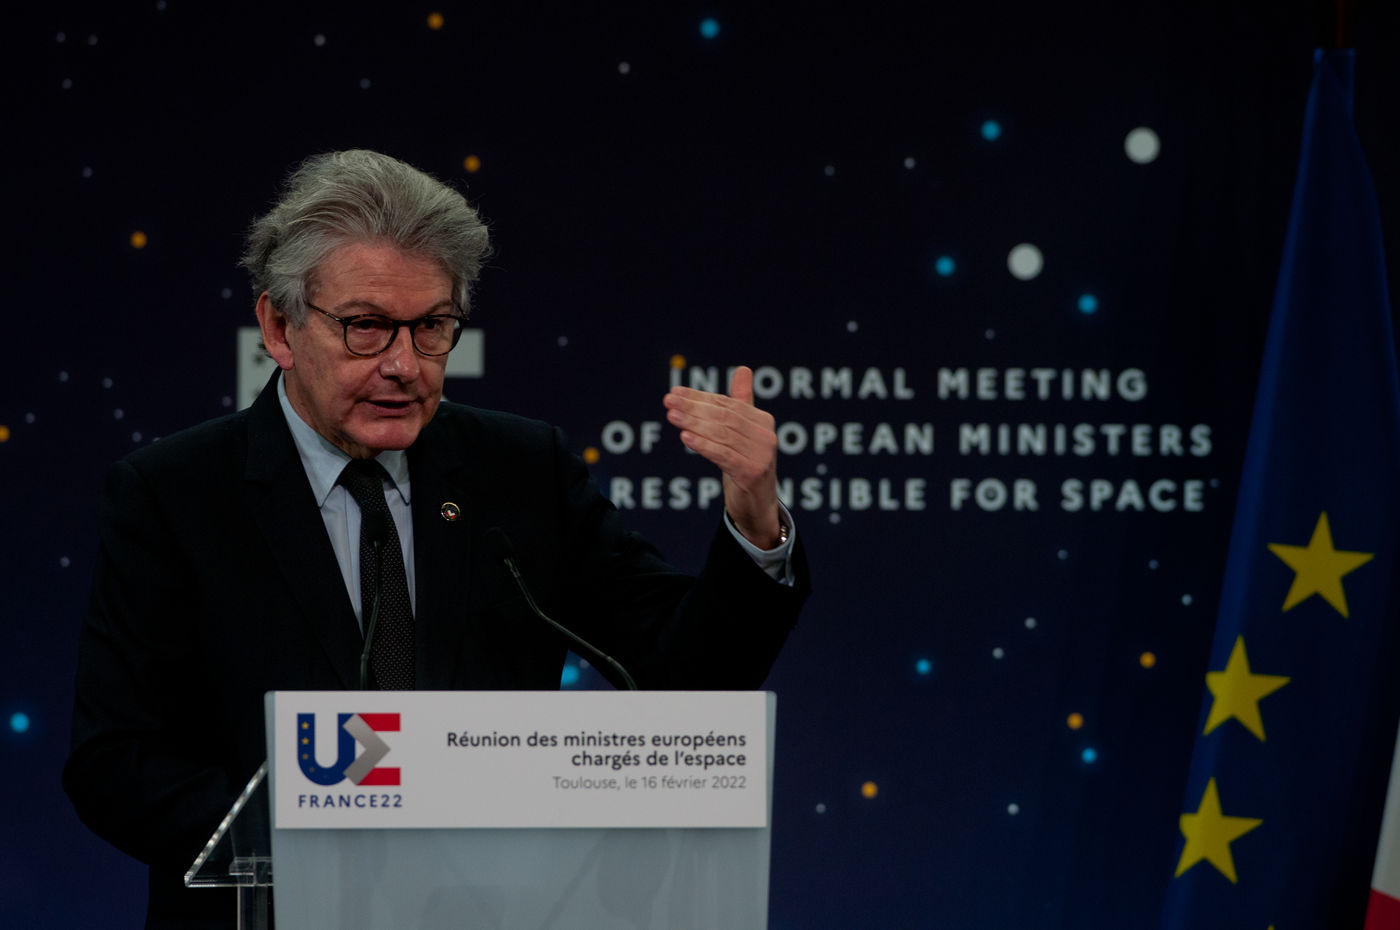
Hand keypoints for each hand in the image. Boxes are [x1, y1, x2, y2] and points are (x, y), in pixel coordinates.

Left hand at [663, 366, 782, 547]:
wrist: (757, 506)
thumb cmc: (745, 465)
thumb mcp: (743, 434)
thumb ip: (742, 403)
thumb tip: (744, 369)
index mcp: (763, 421)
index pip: (727, 404)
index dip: (700, 397)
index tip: (675, 393)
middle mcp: (766, 436)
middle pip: (724, 417)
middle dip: (693, 408)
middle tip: (669, 402)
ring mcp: (761, 456)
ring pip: (721, 434)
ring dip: (694, 423)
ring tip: (671, 416)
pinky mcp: (752, 473)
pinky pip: (723, 455)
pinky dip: (704, 445)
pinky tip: (685, 437)